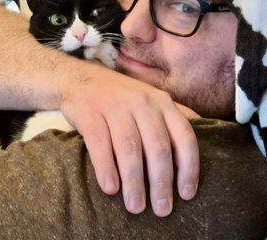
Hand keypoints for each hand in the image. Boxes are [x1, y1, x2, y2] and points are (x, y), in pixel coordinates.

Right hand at [60, 69, 198, 216]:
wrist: (82, 79)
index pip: (184, 137)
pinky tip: (110, 188)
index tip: (186, 194)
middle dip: (161, 183)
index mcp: (161, 102)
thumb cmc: (120, 97)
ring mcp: (115, 106)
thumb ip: (172, 117)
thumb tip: (206, 137)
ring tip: (135, 206)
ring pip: (130, 148)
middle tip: (162, 210)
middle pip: (158, 147)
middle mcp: (142, 102)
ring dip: (134, 182)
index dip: (189, 168)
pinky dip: (106, 168)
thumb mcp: (150, 99)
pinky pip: (100, 144)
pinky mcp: (90, 113)